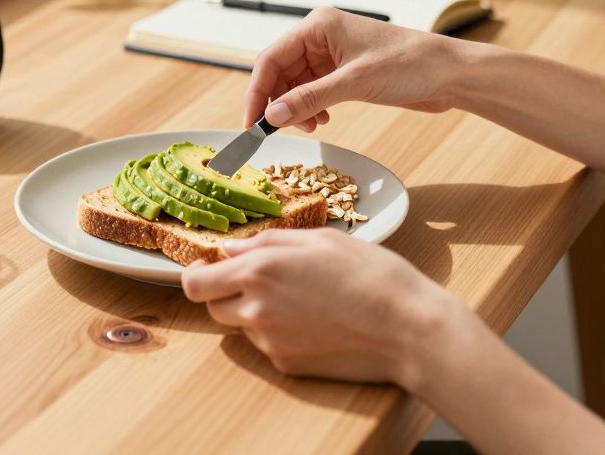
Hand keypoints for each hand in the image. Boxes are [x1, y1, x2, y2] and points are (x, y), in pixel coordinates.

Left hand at [181, 228, 464, 388]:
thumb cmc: (373, 275)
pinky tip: (316, 321)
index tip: (209, 267)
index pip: (196, 282)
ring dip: (255, 312)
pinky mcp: (287, 365)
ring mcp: (270, 341)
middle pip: (213, 306)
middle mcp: (257, 308)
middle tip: (260, 281)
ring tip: (300, 300)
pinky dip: (280, 333)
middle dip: (227, 292)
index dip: (198, 274)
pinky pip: (268, 345)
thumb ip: (269, 242)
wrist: (409, 328)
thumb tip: (233, 248)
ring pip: (241, 326)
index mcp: (261, 270)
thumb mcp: (322, 239)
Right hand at [245, 7, 476, 130]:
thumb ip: (310, 98)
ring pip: (295, 85)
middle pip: (280, 73)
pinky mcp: (345, 74)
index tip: (251, 122)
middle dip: (278, 103)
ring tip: (310, 126)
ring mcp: (333, 56)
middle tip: (278, 130)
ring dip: (296, 109)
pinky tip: (322, 120)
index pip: (271, 59)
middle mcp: (322, 38)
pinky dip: (311, 109)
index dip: (257, 92)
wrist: (449, 74)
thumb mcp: (355, 83)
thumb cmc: (411, 64)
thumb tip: (273, 115)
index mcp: (318, 26)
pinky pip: (313, 92)